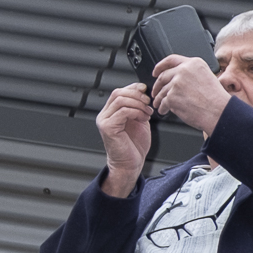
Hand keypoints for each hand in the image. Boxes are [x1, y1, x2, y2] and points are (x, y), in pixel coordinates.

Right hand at [96, 83, 152, 197]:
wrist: (130, 164)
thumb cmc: (134, 146)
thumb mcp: (139, 120)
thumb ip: (138, 107)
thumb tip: (143, 92)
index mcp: (111, 112)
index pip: (119, 91)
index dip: (134, 88)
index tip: (146, 91)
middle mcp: (104, 115)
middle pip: (118, 93)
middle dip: (137, 95)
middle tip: (148, 103)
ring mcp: (104, 121)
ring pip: (121, 100)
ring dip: (138, 104)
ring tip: (147, 113)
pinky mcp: (107, 127)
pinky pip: (123, 111)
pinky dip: (136, 112)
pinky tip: (143, 119)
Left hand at [149, 54, 230, 135]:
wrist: (219, 111)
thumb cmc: (216, 98)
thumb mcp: (206, 76)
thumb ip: (191, 74)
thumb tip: (177, 77)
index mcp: (194, 63)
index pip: (171, 60)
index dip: (160, 66)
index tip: (155, 72)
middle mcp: (184, 71)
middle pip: (163, 76)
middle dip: (157, 86)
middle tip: (155, 92)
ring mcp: (176, 83)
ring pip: (161, 91)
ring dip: (159, 99)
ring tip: (159, 104)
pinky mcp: (172, 97)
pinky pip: (162, 102)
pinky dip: (162, 107)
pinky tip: (164, 110)